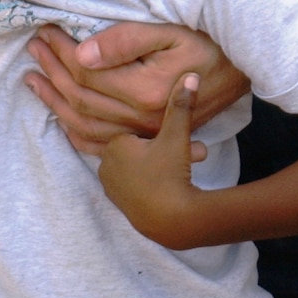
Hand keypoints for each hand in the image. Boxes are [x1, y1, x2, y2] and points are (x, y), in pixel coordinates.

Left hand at [25, 21, 244, 155]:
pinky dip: (74, 132)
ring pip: (83, 124)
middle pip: (79, 97)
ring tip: (33, 78)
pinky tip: (59, 117)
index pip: (85, 72)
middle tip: (33, 46)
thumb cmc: (208, 47)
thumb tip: (81, 54)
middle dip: (52, 70)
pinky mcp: (145, 141)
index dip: (60, 51)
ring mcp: (141, 135)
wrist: (241, 76)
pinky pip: (99, 145)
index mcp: (142, 91)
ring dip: (54, 101)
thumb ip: (125, 42)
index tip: (45, 31)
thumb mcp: (170, 34)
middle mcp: (138, 119)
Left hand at [98, 74, 206, 248]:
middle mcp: (105, 164)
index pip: (127, 122)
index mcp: (114, 144)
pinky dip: (145, 177)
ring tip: (177, 166)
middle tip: (183, 150)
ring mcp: (111, 185)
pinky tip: (163, 181)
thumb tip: (191, 76)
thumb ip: (180, 105)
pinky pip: (131, 181)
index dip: (152, 125)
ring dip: (151, 162)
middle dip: (155, 145)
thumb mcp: (177, 137)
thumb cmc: (170, 176)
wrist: (171, 222)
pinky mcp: (118, 202)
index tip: (169, 130)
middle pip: (130, 144)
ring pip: (131, 164)